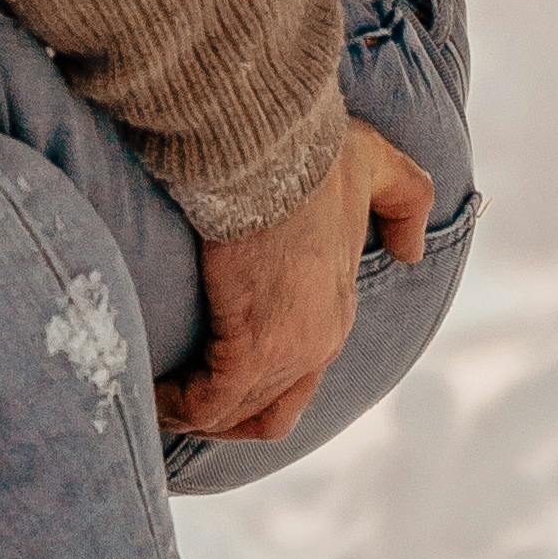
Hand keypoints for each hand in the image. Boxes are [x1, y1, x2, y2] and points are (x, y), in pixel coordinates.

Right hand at [172, 123, 434, 447]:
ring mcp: (289, 350)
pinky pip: (206, 403)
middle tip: (170, 395)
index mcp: (338, 309)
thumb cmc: (314, 148)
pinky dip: (175, 406)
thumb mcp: (378, 167)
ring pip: (234, 413)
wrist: (275, 145)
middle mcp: (320, 341)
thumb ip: (405, 203)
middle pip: (266, 410)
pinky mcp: (251, 346)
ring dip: (188, 412)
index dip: (248, 385)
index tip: (201, 371)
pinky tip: (146, 390)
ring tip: (149, 395)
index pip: (297, 378)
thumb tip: (411, 251)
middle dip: (217, 411)